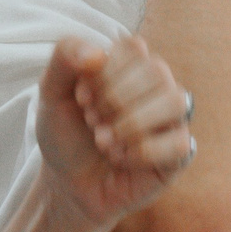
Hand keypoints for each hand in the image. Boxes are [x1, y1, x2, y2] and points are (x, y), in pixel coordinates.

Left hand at [33, 34, 195, 227]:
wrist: (66, 183)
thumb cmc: (65, 134)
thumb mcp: (50, 92)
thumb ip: (65, 57)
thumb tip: (98, 53)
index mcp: (132, 65)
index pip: (135, 48)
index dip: (104, 73)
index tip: (80, 97)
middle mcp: (157, 88)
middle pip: (157, 72)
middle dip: (115, 98)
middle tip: (91, 120)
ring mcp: (171, 120)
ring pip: (176, 102)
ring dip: (132, 123)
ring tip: (103, 141)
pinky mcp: (178, 155)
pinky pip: (180, 144)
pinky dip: (142, 152)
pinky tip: (120, 159)